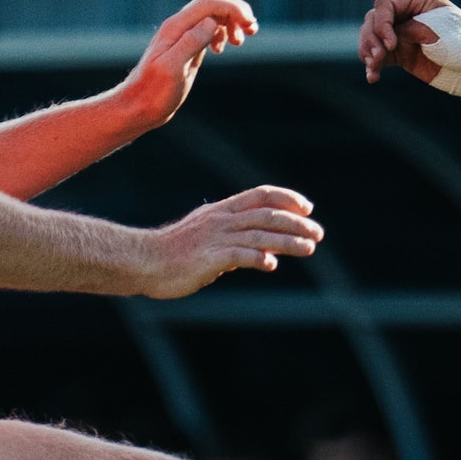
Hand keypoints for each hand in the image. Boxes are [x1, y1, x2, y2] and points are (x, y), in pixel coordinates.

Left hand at [119, 0, 254, 126]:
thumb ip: (190, 42)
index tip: (249, 26)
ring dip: (232, 22)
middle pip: (213, 1)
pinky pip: (208, 28)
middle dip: (236, 10)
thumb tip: (212, 22)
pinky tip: (222, 50)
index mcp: (176, 27)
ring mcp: (182, 35)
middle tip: (251, 30)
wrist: (138, 106)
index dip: (234, 8)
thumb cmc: (154, 92)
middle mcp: (179, 26)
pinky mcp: (186, 46)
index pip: (210, 2)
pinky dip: (222, 32)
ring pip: (213, 14)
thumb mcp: (172, 68)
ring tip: (240, 42)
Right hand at [142, 185, 321, 296]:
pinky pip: (239, 256)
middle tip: (317, 233)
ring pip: (260, 235)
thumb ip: (236, 240)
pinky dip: (259, 258)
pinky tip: (272, 265)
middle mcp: (222, 220)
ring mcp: (215, 238)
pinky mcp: (209, 258)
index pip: (261, 194)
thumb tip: (266, 253)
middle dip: (296, 223)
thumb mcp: (208, 237)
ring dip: (288, 241)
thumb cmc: (175, 252)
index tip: (307, 208)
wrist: (143, 261)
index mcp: (222, 210)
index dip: (287, 198)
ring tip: (309, 248)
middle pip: (267, 214)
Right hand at [360, 0, 451, 82]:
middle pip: (373, 19)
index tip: (391, 44)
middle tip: (379, 57)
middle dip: (372, 38)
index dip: (382, 23)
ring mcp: (400, 32)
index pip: (386, 4)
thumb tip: (385, 39)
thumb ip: (413, 30)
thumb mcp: (442, 31)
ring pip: (370, 36)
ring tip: (374, 66)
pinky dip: (372, 66)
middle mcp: (406, 11)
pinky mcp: (398, 52)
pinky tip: (372, 77)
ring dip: (368, 51)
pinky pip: (377, 56)